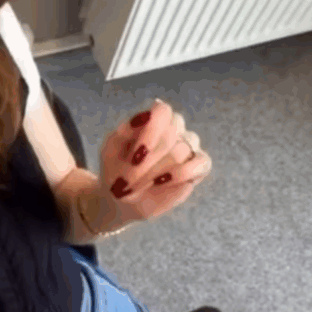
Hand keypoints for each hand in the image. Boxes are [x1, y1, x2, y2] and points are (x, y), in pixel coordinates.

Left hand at [99, 98, 211, 222]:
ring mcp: (189, 146)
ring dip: (156, 171)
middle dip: (147, 160)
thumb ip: (124, 132)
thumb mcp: (109, 151)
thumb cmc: (116, 169)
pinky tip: (162, 182)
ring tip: (137, 185)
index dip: (152, 130)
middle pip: (171, 133)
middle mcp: (174, 128)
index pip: (162, 111)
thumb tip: (143, 117)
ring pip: (182, 151)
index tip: (137, 155)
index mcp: (152, 119)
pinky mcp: (199, 166)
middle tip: (128, 179)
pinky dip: (182, 173)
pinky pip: (202, 163)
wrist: (123, 200)